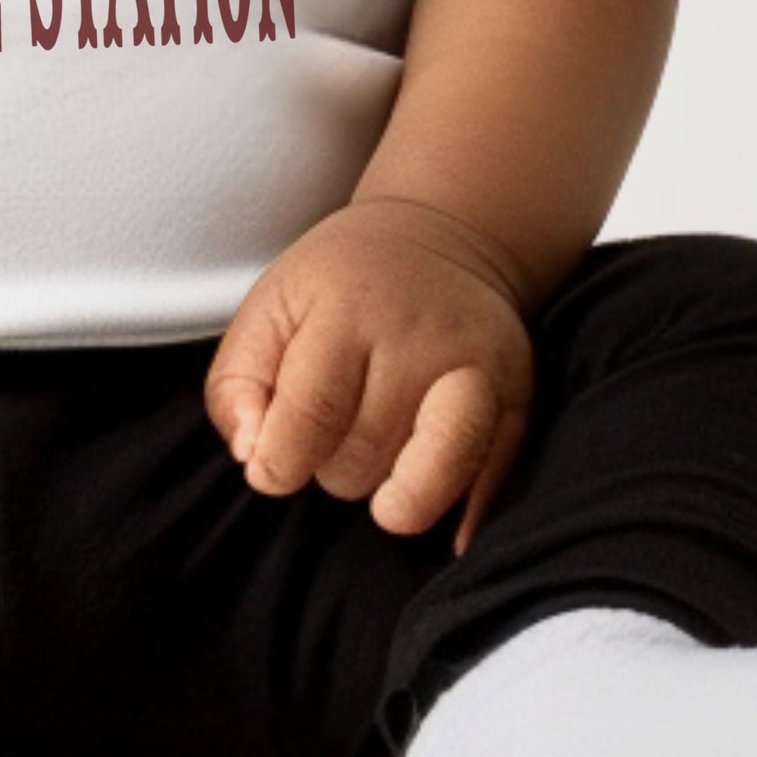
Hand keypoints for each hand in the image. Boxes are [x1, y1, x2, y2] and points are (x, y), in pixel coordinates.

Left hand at [203, 198, 533, 554]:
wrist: (437, 239)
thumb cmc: (339, 284)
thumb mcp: (269, 307)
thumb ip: (238, 382)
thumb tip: (254, 458)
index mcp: (347, 310)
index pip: (312, 414)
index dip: (280, 463)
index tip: (272, 470)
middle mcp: (421, 339)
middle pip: (364, 457)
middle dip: (332, 466)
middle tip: (334, 428)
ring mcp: (478, 368)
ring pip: (426, 480)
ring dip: (387, 490)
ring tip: (374, 452)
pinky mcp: (518, 396)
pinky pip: (490, 478)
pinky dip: (461, 512)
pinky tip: (433, 517)